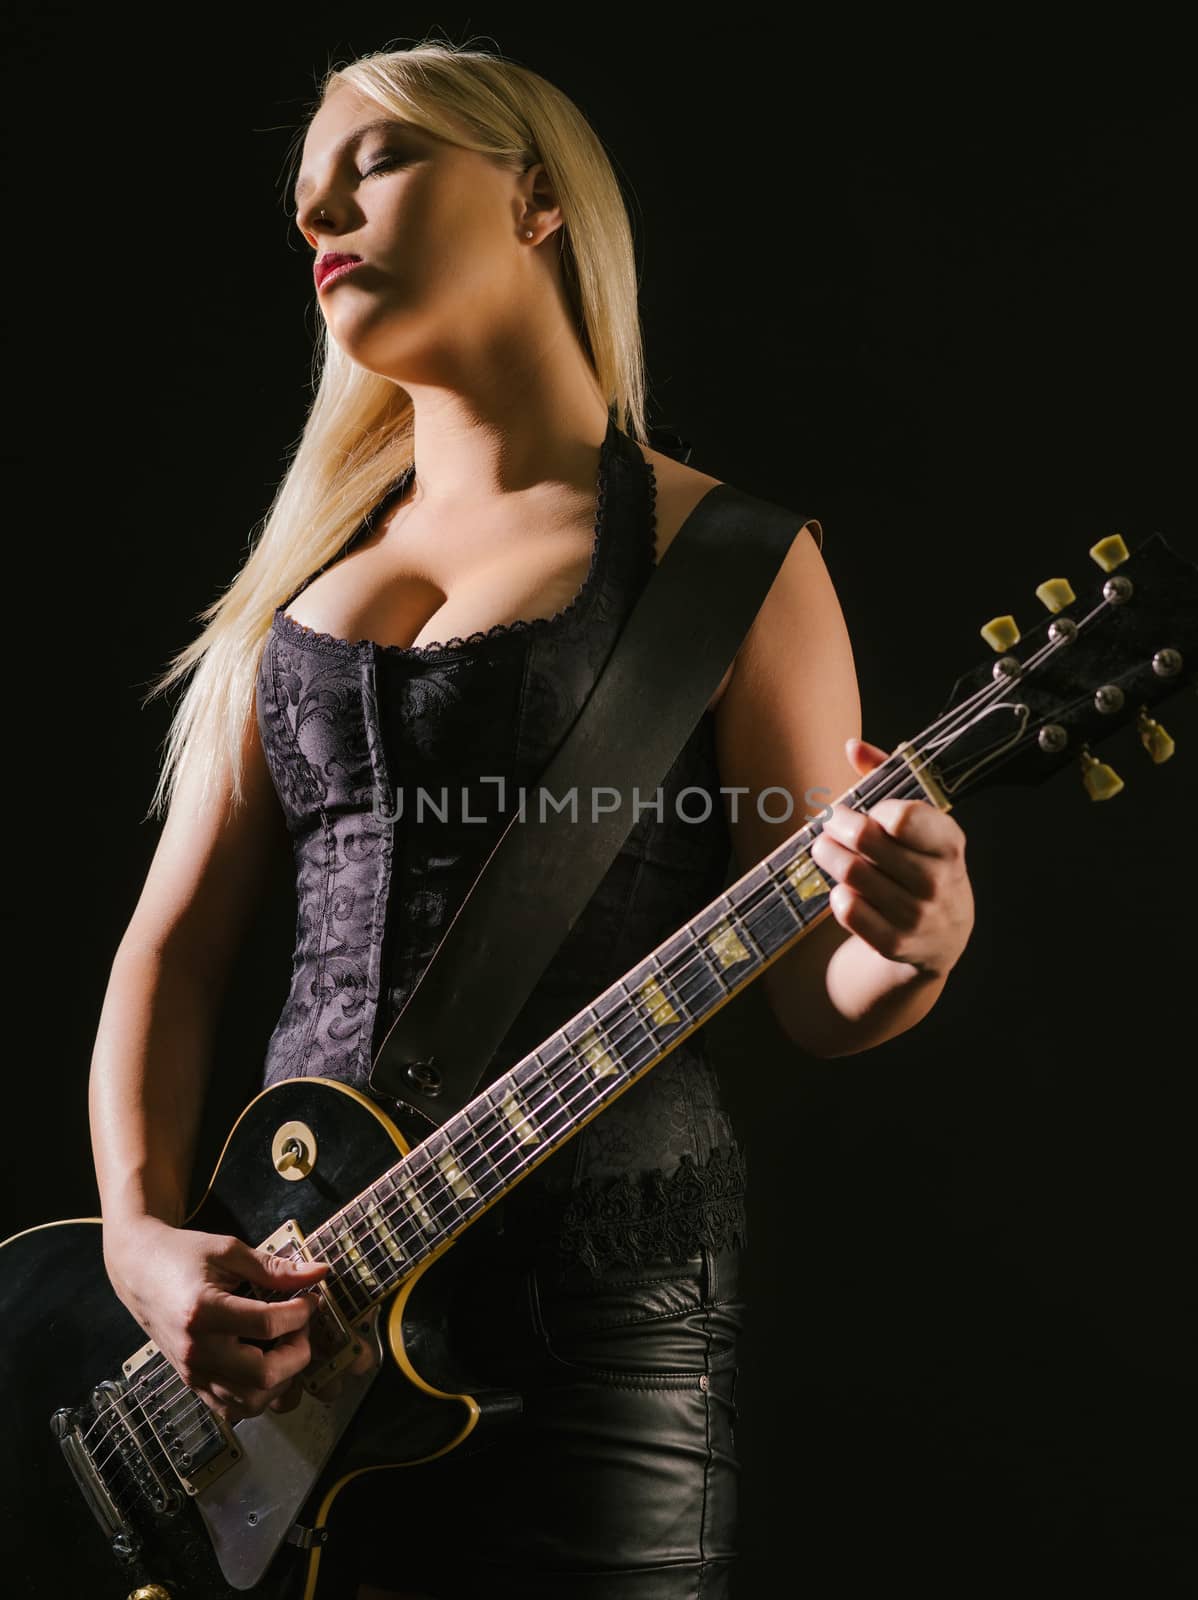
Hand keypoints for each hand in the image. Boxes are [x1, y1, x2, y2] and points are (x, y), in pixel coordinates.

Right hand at [103, 1215, 330, 1424]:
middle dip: (298, 1352)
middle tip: (300, 1326)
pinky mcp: (192, 1383)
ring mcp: (193, 1373)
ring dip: (282, 1379)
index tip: (311, 1298)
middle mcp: (196, 1351)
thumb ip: (275, 1268)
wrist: (138, 1271)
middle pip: (264, 1376)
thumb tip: (318, 1272)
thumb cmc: (182, 1255)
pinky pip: (233, 1408)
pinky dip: (259, 1394)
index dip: (301, 1312)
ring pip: (252, 1402)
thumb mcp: (229, 1251)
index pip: (268, 1325)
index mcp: (202, 1312)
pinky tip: (266, 1362)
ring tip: (284, 1345)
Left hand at [809, 737, 974, 979]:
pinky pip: (848, 911)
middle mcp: (937, 880)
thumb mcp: (921, 823)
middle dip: (836, 825)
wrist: (943, 936)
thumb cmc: (924, 863)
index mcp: (948, 843)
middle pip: (865, 840)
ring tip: (824, 848)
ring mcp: (916, 915)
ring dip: (828, 856)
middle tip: (828, 823)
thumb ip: (887, 778)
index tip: (869, 811)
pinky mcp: (894, 942)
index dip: (876, 809)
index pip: (904, 817)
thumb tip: (853, 747)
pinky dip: (836, 895)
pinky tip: (841, 888)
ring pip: (851, 874)